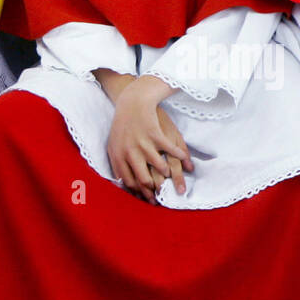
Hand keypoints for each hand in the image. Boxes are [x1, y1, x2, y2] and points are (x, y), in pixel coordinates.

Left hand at [104, 75, 192, 203]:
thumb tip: (121, 184)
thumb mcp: (114, 145)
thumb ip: (118, 164)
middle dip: (156, 189)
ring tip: (172, 174)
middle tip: (164, 194)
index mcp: (118, 156)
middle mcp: (130, 152)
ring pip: (160, 166)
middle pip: (145, 179)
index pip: (129, 182)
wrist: (131, 102)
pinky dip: (180, 155)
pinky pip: (170, 150)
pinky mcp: (155, 133)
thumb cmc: (123, 126)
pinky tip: (185, 159)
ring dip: (170, 173)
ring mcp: (143, 143)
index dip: (140, 192)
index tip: (149, 197)